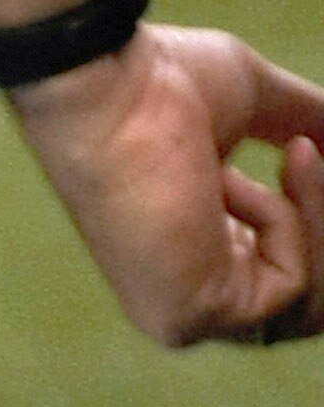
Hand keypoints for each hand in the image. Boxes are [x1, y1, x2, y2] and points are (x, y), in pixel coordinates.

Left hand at [10, 22, 323, 345]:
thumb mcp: (259, 102)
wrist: (105, 94)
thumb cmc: (162, 87)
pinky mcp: (185, 319)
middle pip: (313, 304)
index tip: (310, 153)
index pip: (293, 271)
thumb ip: (309, 122)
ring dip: (318, 222)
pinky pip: (289, 288)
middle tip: (310, 157)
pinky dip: (284, 225)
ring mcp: (184, 312)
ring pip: (311, 305)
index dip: (321, 216)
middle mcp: (188, 290)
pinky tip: (229, 184)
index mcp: (199, 247)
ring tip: (297, 154)